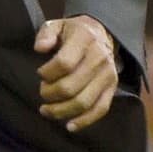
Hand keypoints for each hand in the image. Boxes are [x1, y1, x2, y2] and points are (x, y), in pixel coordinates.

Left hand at [35, 14, 118, 133]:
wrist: (101, 34)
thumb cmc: (72, 33)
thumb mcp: (57, 25)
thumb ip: (46, 34)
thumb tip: (40, 48)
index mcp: (85, 39)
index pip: (64, 63)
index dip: (47, 74)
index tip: (40, 74)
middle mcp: (99, 58)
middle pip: (71, 87)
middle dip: (50, 94)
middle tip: (42, 92)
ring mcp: (108, 75)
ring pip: (83, 102)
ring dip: (61, 111)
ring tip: (46, 111)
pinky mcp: (112, 88)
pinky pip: (100, 109)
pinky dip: (84, 121)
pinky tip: (69, 126)